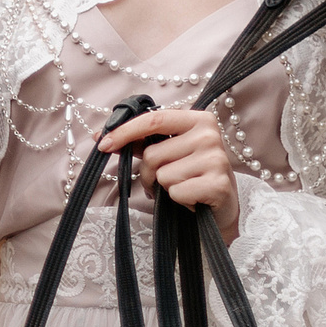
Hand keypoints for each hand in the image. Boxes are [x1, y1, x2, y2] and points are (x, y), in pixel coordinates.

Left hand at [99, 107, 240, 239]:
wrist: (223, 207)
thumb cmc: (193, 175)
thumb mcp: (172, 152)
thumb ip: (142, 142)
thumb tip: (102, 137)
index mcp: (199, 119)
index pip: (154, 119)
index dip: (125, 131)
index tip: (102, 144)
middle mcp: (210, 135)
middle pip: (153, 154)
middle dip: (150, 173)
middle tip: (167, 181)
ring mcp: (216, 159)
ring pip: (162, 176)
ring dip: (165, 189)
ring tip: (184, 188)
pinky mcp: (218, 184)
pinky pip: (175, 193)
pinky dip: (178, 201)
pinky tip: (193, 199)